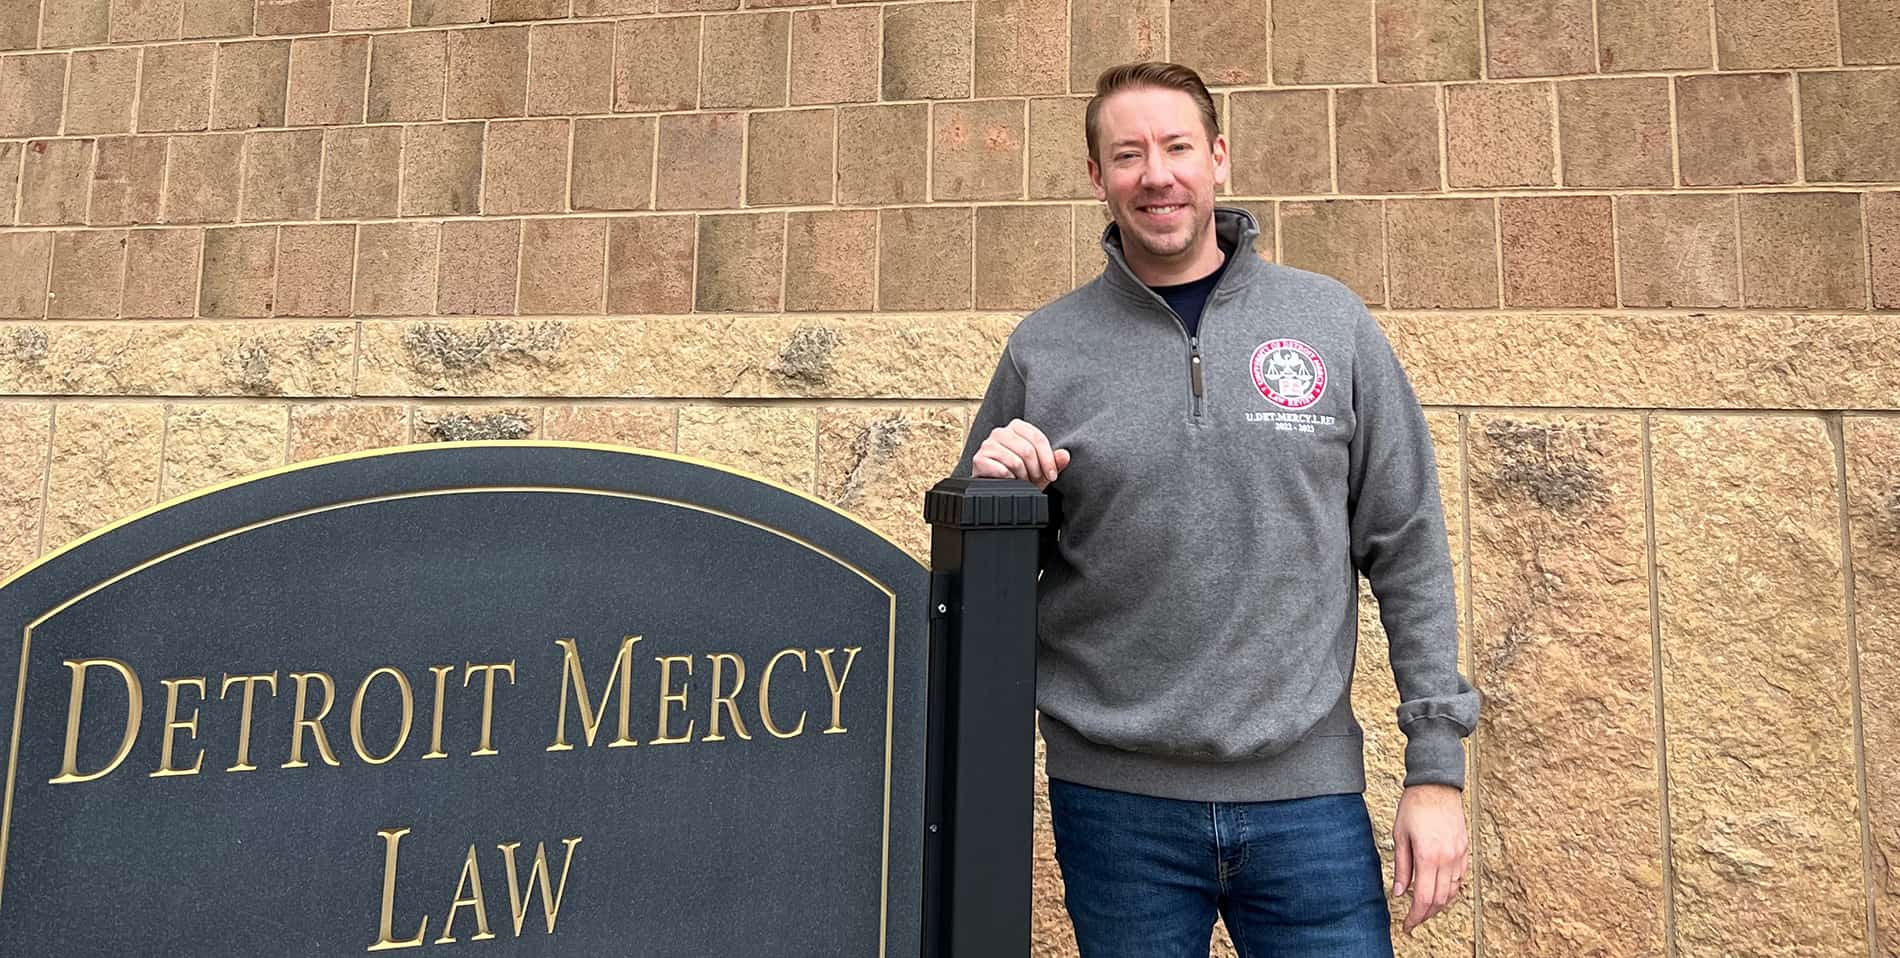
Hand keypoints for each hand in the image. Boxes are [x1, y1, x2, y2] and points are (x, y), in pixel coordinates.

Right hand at [972, 419, 1071, 489]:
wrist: (998, 488)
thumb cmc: (1018, 475)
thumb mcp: (1040, 469)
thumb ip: (1055, 461)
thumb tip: (1065, 455)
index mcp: (1017, 427)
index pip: (1038, 438)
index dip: (1048, 459)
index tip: (1052, 475)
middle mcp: (1000, 432)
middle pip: (1027, 450)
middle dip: (1035, 470)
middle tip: (1035, 479)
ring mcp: (988, 445)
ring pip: (1015, 461)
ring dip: (1022, 476)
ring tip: (1022, 480)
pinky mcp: (979, 459)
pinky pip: (1001, 470)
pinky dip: (1009, 480)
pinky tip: (1009, 481)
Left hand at [1390, 783, 1467, 934]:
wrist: (1436, 785)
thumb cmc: (1414, 806)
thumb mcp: (1400, 836)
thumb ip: (1401, 867)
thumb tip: (1398, 892)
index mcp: (1428, 856)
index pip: (1423, 898)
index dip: (1415, 917)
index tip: (1408, 925)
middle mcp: (1447, 859)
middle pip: (1439, 900)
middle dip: (1426, 914)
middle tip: (1414, 920)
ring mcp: (1459, 855)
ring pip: (1453, 891)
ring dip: (1439, 904)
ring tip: (1425, 908)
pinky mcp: (1465, 849)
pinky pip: (1460, 878)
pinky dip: (1450, 890)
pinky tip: (1440, 890)